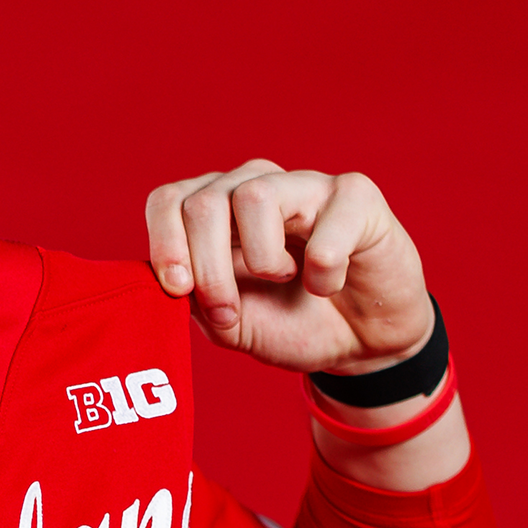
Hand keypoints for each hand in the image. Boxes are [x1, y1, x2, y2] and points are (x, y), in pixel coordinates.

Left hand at [145, 159, 431, 374]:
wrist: (362, 343)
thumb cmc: (292, 322)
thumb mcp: (230, 324)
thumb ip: (193, 299)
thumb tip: (165, 280)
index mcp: (215, 209)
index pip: (168, 201)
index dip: (164, 243)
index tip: (178, 289)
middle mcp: (254, 185)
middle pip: (202, 204)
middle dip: (208, 270)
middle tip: (229, 313)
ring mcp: (304, 184)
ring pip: (253, 197)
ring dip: (262, 260)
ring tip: (285, 280)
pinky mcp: (355, 196)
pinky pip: (323, 229)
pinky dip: (322, 272)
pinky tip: (328, 284)